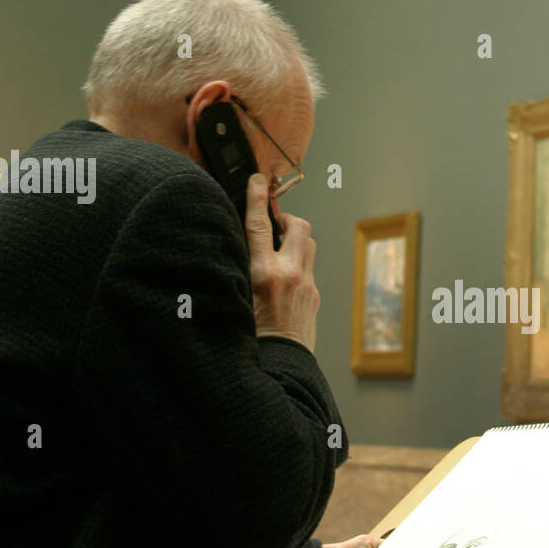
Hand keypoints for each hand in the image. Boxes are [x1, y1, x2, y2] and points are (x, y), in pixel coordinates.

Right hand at [246, 173, 318, 350]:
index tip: (258, 180)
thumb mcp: (234, 299)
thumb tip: (238, 248)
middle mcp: (290, 275)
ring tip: (279, 247)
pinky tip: (283, 278)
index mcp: (264, 274)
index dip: (257, 198)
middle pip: (298, 226)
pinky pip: (308, 268)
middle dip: (286, 218)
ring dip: (295, 239)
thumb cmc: (250, 339)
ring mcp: (306, 285)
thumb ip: (238, 269)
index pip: (260, 226)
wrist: (280, 366)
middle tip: (273, 224)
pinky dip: (297, 264)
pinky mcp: (314, 296)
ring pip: (309, 244)